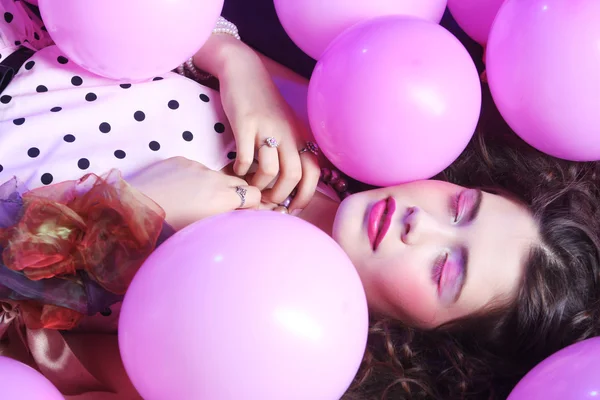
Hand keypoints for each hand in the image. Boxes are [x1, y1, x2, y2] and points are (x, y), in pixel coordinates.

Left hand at [128, 157, 260, 229]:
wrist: (132, 207)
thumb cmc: (167, 227)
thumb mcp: (202, 230)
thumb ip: (226, 221)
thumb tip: (240, 218)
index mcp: (222, 199)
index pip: (255, 194)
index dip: (251, 204)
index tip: (244, 211)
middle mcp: (214, 179)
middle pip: (240, 182)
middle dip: (237, 193)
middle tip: (222, 208)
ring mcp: (197, 166)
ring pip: (217, 175)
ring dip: (214, 186)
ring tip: (194, 200)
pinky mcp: (181, 159)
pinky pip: (197, 168)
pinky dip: (194, 178)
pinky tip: (179, 189)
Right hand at [196, 37, 319, 210]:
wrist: (244, 72)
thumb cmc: (265, 104)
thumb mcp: (286, 125)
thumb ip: (291, 149)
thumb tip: (292, 183)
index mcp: (300, 135)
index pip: (314, 172)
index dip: (306, 195)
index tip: (293, 208)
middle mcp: (288, 133)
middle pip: (294, 175)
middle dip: (281, 196)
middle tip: (268, 202)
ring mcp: (267, 127)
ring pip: (270, 170)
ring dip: (259, 186)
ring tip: (250, 187)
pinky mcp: (246, 123)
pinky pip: (246, 157)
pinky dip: (241, 170)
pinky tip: (236, 170)